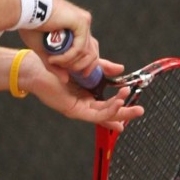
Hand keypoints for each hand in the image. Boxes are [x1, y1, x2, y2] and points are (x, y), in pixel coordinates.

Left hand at [18, 53, 144, 131]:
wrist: (38, 66)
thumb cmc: (58, 64)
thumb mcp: (87, 64)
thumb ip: (104, 68)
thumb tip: (121, 68)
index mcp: (88, 94)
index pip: (108, 104)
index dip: (121, 107)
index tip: (136, 106)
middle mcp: (84, 103)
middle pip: (109, 112)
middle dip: (125, 113)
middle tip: (141, 110)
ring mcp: (79, 108)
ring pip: (104, 115)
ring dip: (118, 110)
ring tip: (129, 102)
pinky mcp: (74, 110)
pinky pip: (95, 114)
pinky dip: (108, 111)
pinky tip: (118, 103)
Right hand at [20, 0, 99, 79]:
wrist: (26, 10)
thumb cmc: (31, 26)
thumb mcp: (44, 50)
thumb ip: (56, 65)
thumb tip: (66, 80)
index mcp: (77, 27)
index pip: (90, 49)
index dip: (87, 65)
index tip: (79, 75)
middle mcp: (83, 23)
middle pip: (93, 52)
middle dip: (81, 66)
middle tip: (65, 70)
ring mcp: (84, 22)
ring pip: (86, 52)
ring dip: (69, 62)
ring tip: (52, 61)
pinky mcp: (81, 22)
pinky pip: (79, 48)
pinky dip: (67, 57)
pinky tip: (54, 58)